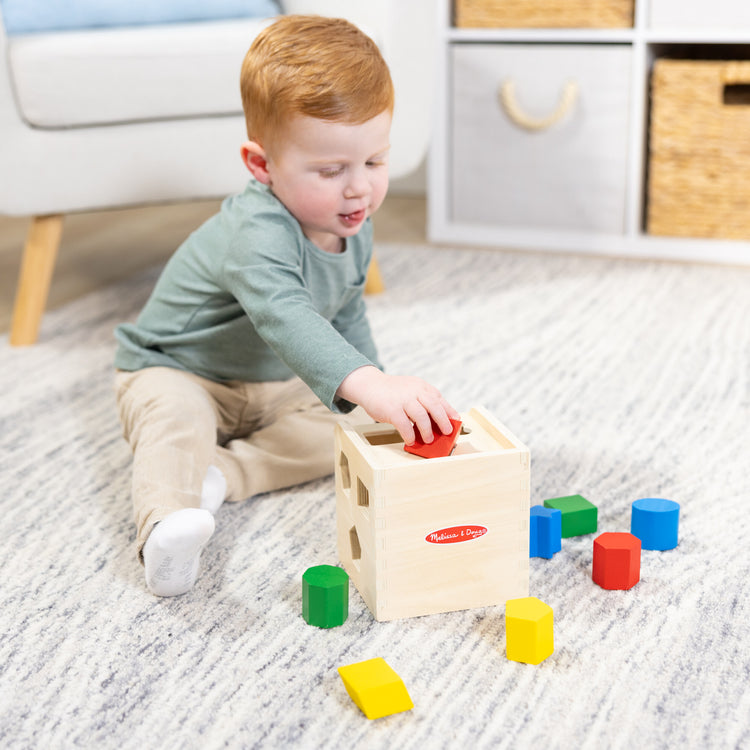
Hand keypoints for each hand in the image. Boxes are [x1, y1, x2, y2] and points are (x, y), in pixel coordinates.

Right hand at [337, 366, 459, 443]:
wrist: (369, 385)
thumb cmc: (391, 392)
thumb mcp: (410, 390)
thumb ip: (422, 402)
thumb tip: (436, 422)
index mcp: (421, 386)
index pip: (439, 399)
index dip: (449, 411)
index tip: (456, 421)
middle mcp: (414, 391)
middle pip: (434, 406)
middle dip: (443, 421)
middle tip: (447, 432)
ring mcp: (403, 399)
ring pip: (422, 416)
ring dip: (427, 430)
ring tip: (428, 439)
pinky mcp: (391, 409)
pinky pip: (404, 425)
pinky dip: (409, 434)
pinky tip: (410, 440)